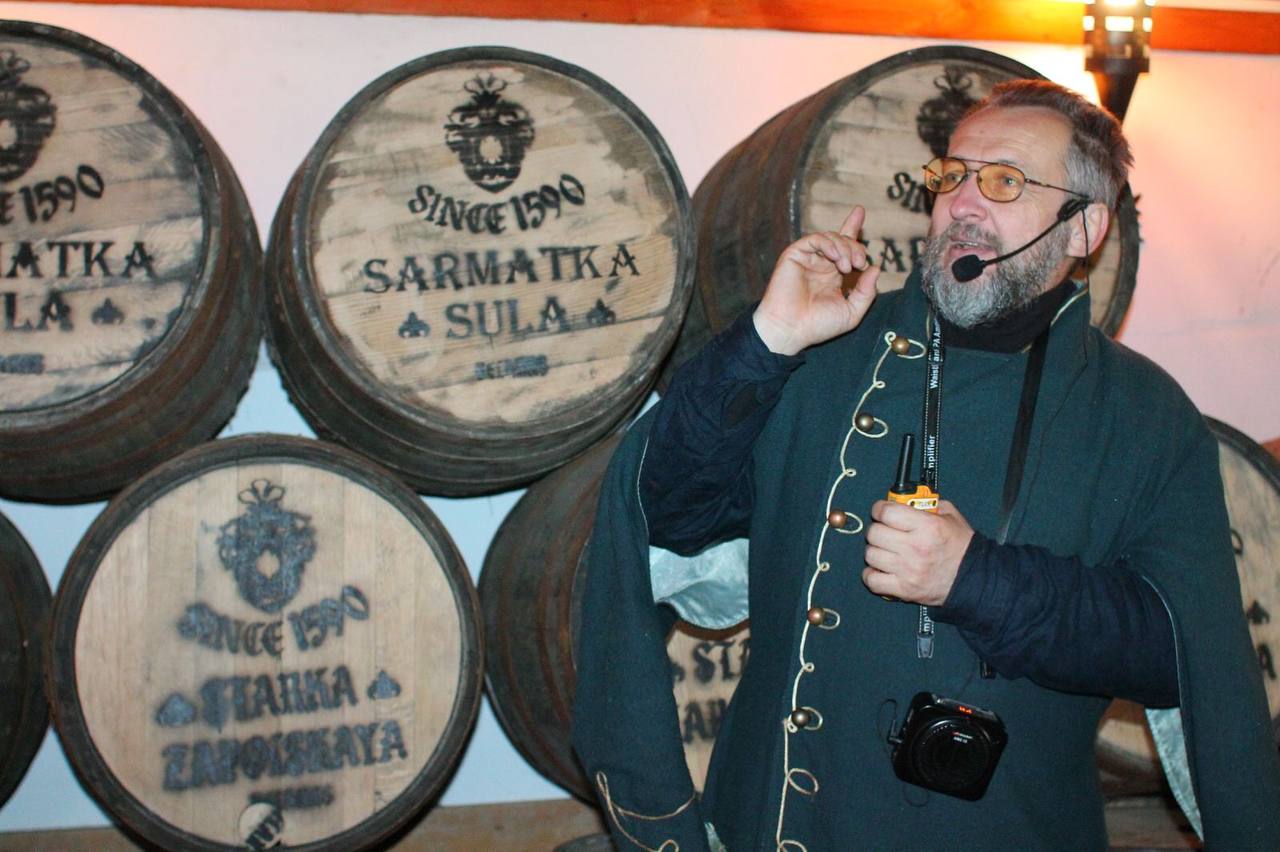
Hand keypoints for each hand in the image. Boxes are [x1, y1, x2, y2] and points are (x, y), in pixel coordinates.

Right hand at [753, 206, 879, 355]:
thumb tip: (876, 268)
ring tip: (848, 266)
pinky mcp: (794, 256)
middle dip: (856, 246)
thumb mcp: (851, 312)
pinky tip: (835, 257)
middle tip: (860, 263)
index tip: (860, 212)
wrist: (791, 331)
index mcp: (832, 276)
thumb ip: (866, 291)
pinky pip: (814, 239)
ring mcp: (807, 259)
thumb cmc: (818, 326)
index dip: (852, 227)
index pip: (845, 247)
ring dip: (845, 247)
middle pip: (842, 239)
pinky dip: (828, 244)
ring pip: (830, 238)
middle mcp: (820, 265)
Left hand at [862, 500, 973, 605]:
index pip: (887, 512)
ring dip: (876, 551)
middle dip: (878, 529)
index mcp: (927, 526)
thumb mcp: (950, 516)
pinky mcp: (904, 589)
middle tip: (885, 531)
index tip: (881, 511)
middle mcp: (915, 548)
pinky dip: (872, 575)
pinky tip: (882, 569)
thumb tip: (904, 500)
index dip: (880, 509)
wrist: (975, 579)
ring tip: (886, 550)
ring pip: (870, 555)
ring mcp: (908, 570)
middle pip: (874, 533)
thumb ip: (927, 505)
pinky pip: (872, 580)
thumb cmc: (962, 548)